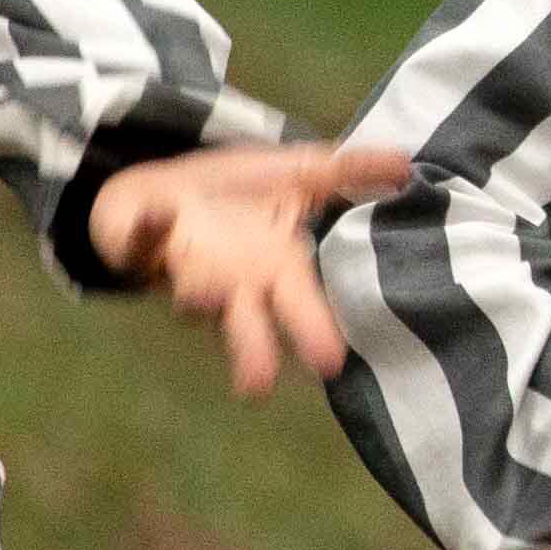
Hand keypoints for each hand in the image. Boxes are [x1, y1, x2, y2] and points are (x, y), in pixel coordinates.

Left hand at [85, 138, 422, 394]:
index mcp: (276, 268)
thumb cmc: (239, 197)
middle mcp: (234, 281)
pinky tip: (158, 219)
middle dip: (253, 351)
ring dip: (200, 294)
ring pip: (193, 293)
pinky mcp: (142, 239)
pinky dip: (147, 230)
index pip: (299, 305)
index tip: (331, 363)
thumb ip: (349, 170)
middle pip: (246, 323)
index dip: (313, 332)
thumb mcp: (298, 173)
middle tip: (258, 387)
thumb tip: (409, 163)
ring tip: (212, 291)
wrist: (167, 184)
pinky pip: (141, 238)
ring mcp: (186, 265)